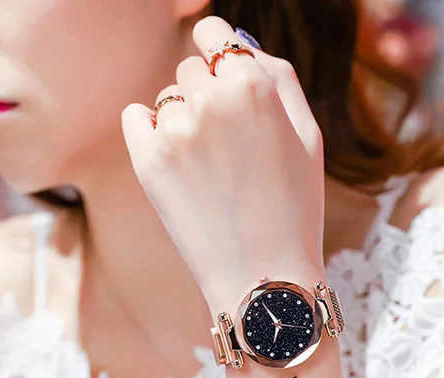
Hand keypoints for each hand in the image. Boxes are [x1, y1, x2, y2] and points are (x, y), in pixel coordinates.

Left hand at [122, 16, 326, 313]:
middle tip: (227, 143)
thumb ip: (279, 77)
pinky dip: (150, 131)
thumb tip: (242, 45)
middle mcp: (212, 100)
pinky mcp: (147, 160)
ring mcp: (175, 130)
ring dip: (183, 119)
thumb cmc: (295, 208)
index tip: (220, 76)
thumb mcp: (308, 136)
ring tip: (209, 168)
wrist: (263, 276)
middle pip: (190, 69)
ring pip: (167, 98)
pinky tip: (176, 163)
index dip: (219, 54)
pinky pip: (135, 117)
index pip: (215, 35)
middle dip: (206, 94)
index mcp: (254, 87)